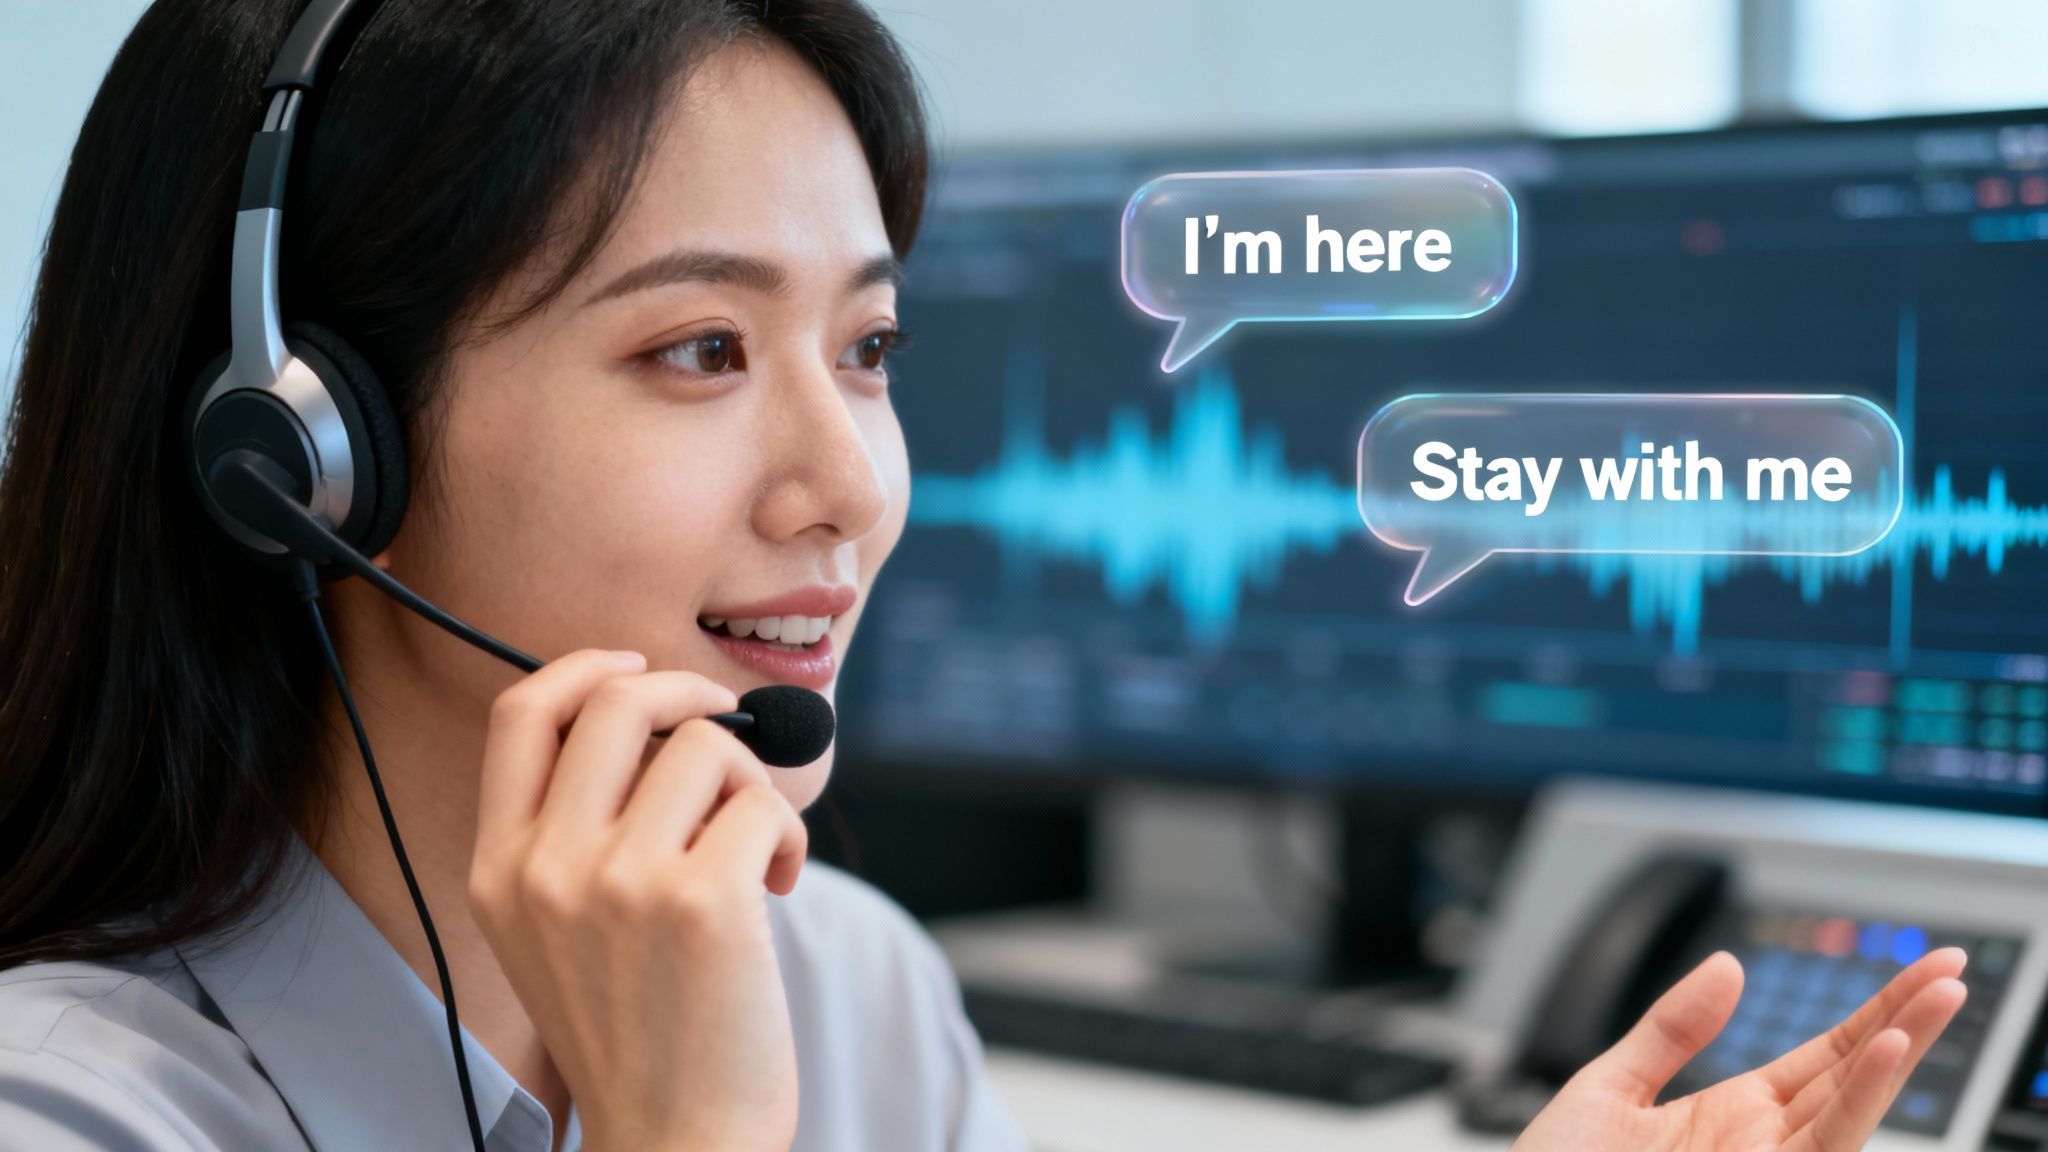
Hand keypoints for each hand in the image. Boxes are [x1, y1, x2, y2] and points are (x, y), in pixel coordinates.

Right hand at [468, 649, 807, 1151]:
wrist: (674, 1138)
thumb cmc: (637, 1033)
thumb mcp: (554, 931)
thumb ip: (569, 833)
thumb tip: (651, 717)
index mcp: (499, 870)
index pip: (521, 714)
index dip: (585, 668)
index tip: (639, 670)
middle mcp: (547, 868)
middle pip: (619, 701)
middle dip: (692, 696)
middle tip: (729, 728)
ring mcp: (620, 881)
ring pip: (706, 747)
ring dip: (751, 787)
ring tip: (754, 852)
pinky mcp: (702, 900)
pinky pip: (762, 805)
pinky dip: (787, 834)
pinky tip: (778, 884)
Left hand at [1513, 947, 1966, 1151]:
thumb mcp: (1608, 1088)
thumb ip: (1670, 1030)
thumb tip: (1728, 965)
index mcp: (1734, 1114)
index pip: (1823, 1056)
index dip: (1874, 1012)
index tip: (1924, 967)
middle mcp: (1763, 1146)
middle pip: (1851, 1076)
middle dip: (1906, 1021)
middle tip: (1957, 964)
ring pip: (1851, 1113)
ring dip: (1895, 1058)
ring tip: (1937, 999)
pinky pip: (1825, 1146)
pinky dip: (1857, 1102)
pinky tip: (1880, 1057)